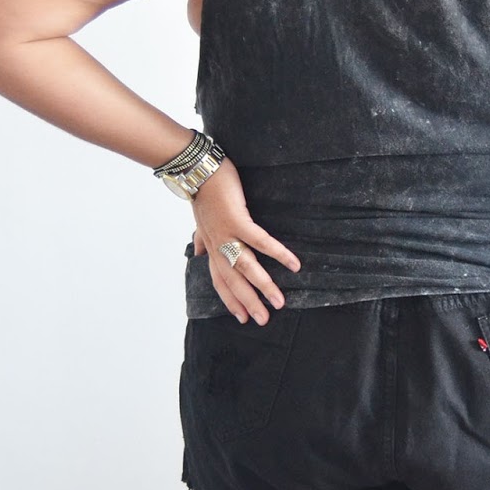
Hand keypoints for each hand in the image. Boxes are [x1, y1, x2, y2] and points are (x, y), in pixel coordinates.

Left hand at [191, 159, 300, 324]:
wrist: (196, 168)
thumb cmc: (202, 191)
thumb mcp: (199, 219)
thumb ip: (200, 239)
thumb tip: (196, 252)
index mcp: (212, 246)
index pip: (220, 280)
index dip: (230, 300)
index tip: (242, 318)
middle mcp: (218, 245)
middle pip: (233, 281)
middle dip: (248, 302)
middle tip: (264, 320)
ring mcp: (227, 234)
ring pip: (246, 267)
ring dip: (263, 286)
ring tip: (279, 302)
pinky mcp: (238, 220)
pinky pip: (259, 242)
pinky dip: (277, 253)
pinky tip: (293, 264)